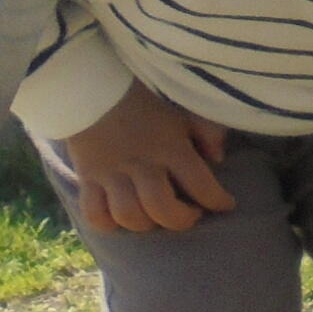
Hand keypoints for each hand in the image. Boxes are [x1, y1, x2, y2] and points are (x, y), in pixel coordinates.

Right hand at [63, 78, 235, 233]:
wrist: (91, 87)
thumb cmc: (142, 101)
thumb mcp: (181, 110)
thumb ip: (206, 131)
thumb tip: (218, 158)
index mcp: (169, 147)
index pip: (200, 184)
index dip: (217, 201)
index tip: (225, 205)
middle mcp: (141, 164)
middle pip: (162, 209)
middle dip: (181, 221)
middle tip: (190, 214)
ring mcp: (111, 173)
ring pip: (128, 215)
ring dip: (146, 224)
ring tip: (155, 215)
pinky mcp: (87, 178)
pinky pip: (94, 213)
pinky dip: (107, 223)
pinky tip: (120, 218)